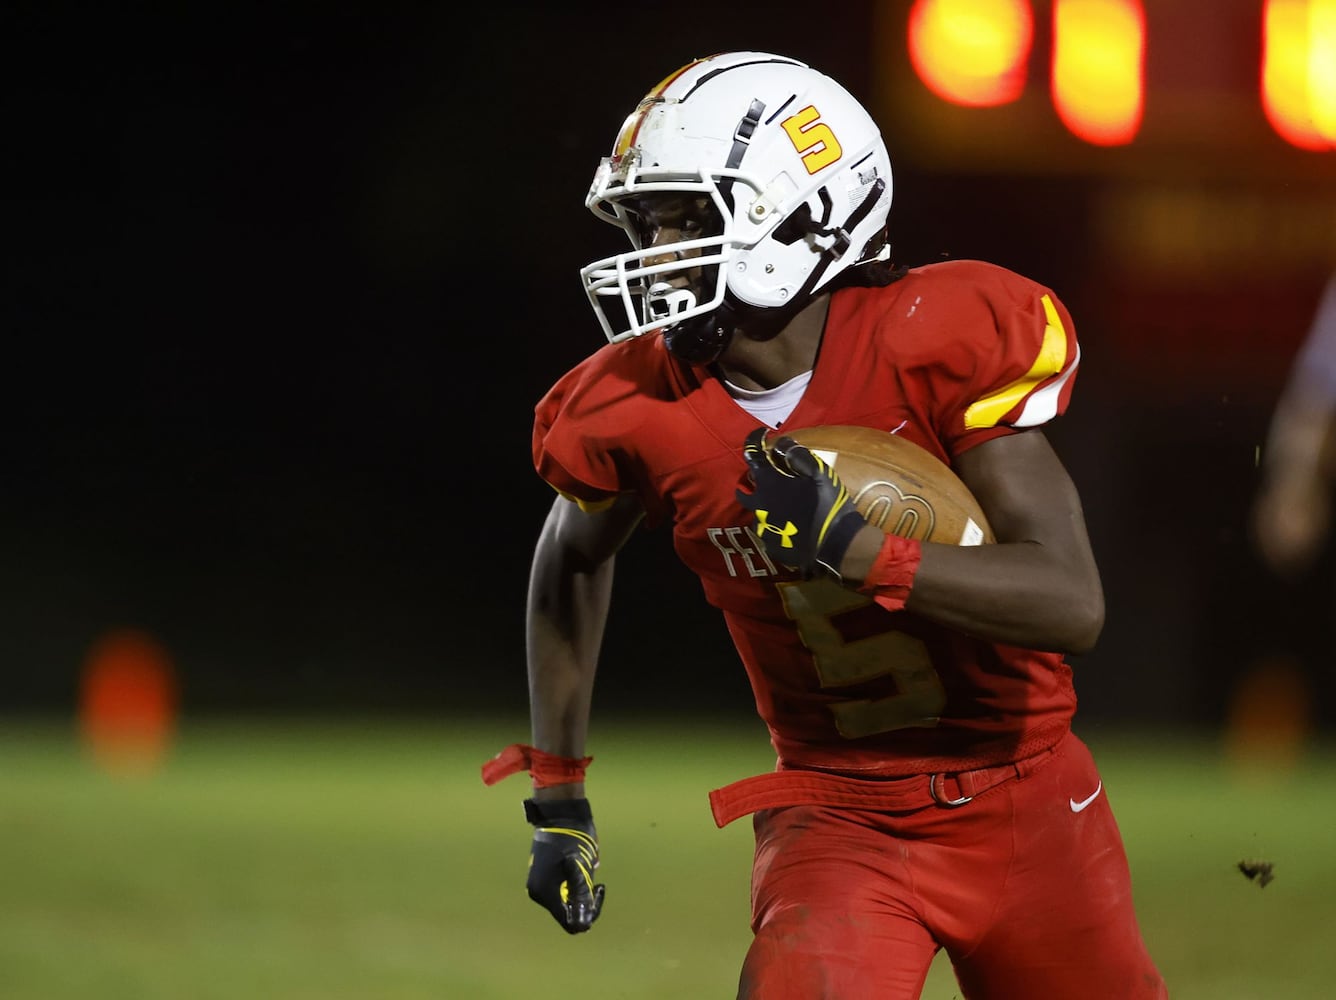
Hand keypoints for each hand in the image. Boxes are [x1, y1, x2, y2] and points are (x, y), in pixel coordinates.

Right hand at [523, 798, 604, 933]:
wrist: (560, 815)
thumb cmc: (572, 839)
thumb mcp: (580, 868)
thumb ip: (581, 897)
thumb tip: (583, 926)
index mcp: (545, 893)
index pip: (569, 922)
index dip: (587, 915)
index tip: (598, 894)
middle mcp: (540, 893)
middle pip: (568, 914)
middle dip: (585, 902)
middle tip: (597, 884)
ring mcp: (541, 885)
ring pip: (567, 902)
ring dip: (581, 893)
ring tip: (589, 871)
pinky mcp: (544, 877)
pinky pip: (563, 892)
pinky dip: (575, 886)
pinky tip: (582, 868)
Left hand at [736, 426, 867, 576]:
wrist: (836, 545)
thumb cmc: (828, 505)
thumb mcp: (819, 474)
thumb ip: (797, 456)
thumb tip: (781, 443)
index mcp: (768, 484)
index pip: (752, 455)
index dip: (754, 440)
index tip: (762, 434)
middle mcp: (758, 505)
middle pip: (747, 488)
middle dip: (757, 479)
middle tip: (773, 476)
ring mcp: (762, 528)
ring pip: (757, 511)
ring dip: (767, 504)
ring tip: (785, 505)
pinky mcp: (769, 545)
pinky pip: (767, 530)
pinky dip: (775, 523)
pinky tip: (790, 524)